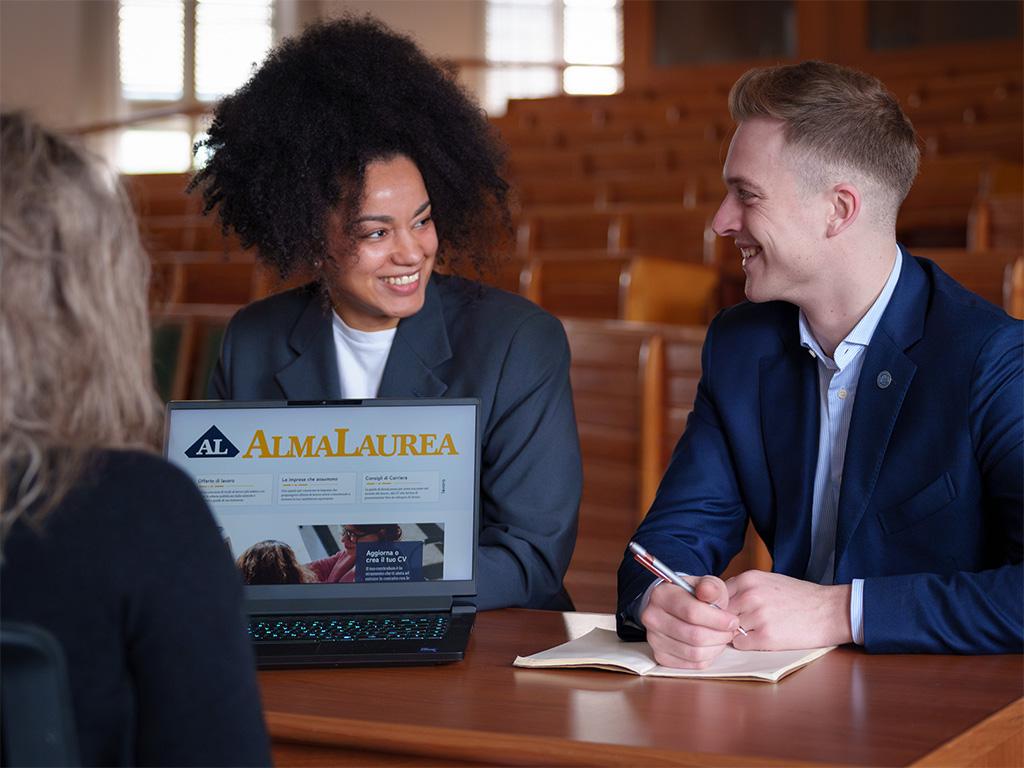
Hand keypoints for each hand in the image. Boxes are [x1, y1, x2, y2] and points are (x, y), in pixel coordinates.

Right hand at [639, 576, 741, 668]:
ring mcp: (654, 639)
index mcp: (661, 594)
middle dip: (720, 635)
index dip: (718, 620)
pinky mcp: (660, 656)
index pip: (692, 612)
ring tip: (721, 637)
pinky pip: (692, 664)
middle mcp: (652, 617)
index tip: (733, 621)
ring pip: (695, 653)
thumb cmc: (693, 596)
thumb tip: (708, 592)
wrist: (675, 607)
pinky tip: (710, 645)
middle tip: (730, 631)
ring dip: (716, 647)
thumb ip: (710, 587)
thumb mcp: (705, 585)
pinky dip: (708, 657)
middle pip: (694, 636)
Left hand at [726, 570, 852, 649]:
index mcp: (748, 579)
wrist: (828, 610)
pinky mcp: (766, 637)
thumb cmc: (799, 596)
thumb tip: (718, 601)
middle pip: (719, 613)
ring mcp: (757, 616)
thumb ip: (743, 588)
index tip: (727, 612)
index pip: (716, 595)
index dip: (719, 606)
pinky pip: (740, 643)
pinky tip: (762, 638)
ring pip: (728, 629)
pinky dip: (747, 644)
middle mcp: (750, 595)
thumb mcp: (768, 581)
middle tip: (741, 623)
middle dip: (725, 620)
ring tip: (757, 629)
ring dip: (738, 632)